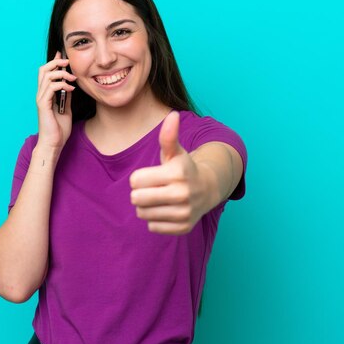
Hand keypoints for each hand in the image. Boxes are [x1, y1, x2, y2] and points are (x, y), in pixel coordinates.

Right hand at [36, 51, 76, 151]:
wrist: (53, 144)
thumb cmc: (59, 130)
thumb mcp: (66, 109)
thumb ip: (66, 97)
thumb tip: (70, 85)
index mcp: (45, 95)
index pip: (46, 73)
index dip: (53, 62)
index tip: (63, 55)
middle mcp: (41, 95)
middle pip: (43, 70)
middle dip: (56, 62)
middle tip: (68, 62)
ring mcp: (41, 99)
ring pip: (46, 76)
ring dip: (61, 73)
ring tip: (73, 77)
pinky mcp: (43, 105)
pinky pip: (51, 88)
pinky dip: (62, 84)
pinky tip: (71, 88)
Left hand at [129, 111, 209, 234]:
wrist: (208, 189)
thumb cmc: (184, 168)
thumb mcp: (176, 152)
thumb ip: (169, 136)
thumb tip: (172, 115)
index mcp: (177, 173)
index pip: (135, 180)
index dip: (139, 178)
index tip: (150, 176)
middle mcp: (182, 194)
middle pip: (136, 198)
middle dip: (139, 193)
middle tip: (152, 189)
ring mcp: (184, 212)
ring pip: (142, 213)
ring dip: (145, 207)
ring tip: (158, 199)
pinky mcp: (183, 227)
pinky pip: (152, 226)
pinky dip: (155, 219)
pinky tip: (166, 210)